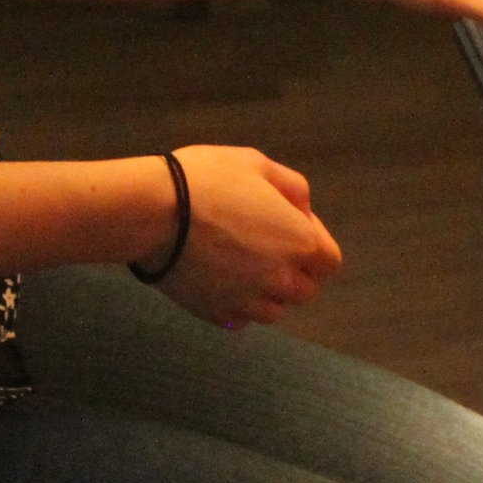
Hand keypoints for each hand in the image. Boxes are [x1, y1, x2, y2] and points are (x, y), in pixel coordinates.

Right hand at [158, 145, 342, 326]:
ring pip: (274, 310)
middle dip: (293, 270)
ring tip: (241, 264)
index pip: (329, 262)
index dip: (315, 244)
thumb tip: (303, 211)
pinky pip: (240, 317)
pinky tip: (220, 279)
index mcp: (299, 243)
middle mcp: (281, 280)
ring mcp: (248, 302)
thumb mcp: (257, 164)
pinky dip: (237, 304)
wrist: (153, 213)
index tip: (291, 227)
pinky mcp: (217, 314)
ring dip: (267, 292)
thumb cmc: (208, 180)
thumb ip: (292, 188)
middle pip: (304, 290)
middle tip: (264, 245)